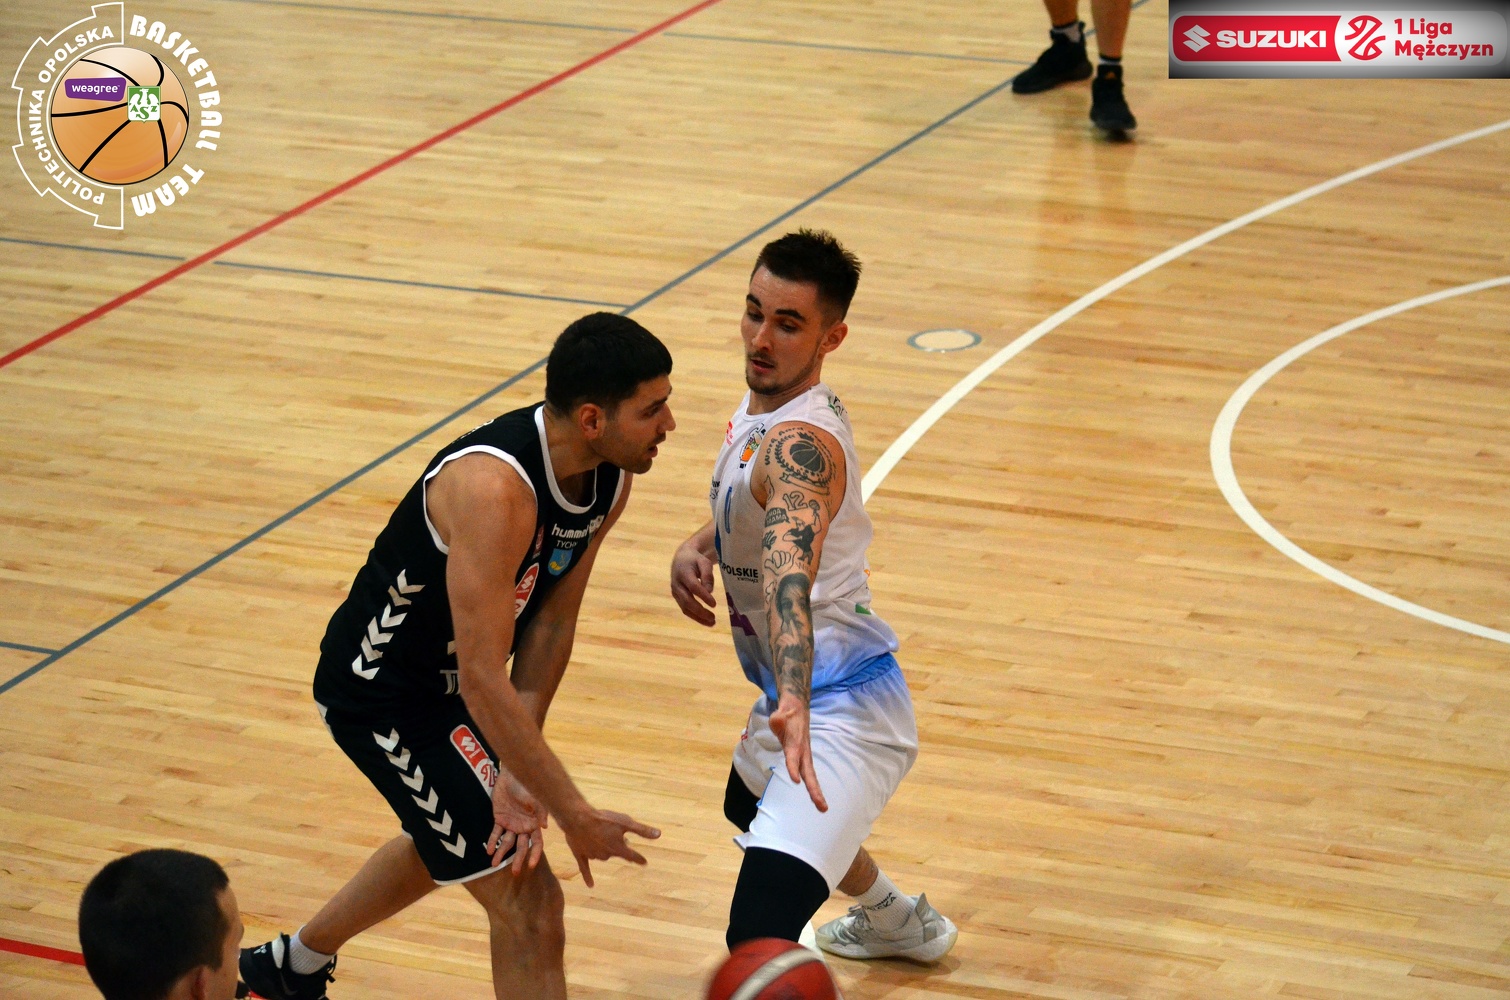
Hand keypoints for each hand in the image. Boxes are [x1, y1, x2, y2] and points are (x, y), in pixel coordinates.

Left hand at [486, 771, 546, 874]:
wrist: (511, 775)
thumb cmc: (527, 786)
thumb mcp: (536, 799)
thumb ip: (540, 813)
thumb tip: (545, 828)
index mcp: (534, 824)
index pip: (537, 843)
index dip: (535, 854)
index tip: (531, 866)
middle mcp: (523, 827)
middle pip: (521, 847)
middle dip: (518, 860)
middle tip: (514, 873)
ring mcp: (511, 824)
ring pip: (506, 843)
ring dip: (501, 853)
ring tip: (494, 864)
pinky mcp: (499, 819)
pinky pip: (495, 833)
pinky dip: (492, 842)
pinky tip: (488, 850)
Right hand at [556, 804, 660, 887]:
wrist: (578, 819)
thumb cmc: (603, 819)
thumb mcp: (626, 822)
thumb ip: (642, 830)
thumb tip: (659, 834)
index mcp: (618, 848)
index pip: (632, 856)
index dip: (639, 858)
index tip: (644, 863)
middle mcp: (607, 855)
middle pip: (616, 853)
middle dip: (619, 848)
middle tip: (619, 838)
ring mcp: (593, 856)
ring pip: (602, 855)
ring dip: (604, 849)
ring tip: (601, 835)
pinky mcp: (580, 855)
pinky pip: (585, 868)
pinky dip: (588, 877)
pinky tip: (591, 885)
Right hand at [670, 541, 716, 625]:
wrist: (681, 558)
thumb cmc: (695, 560)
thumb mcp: (704, 562)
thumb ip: (707, 575)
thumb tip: (710, 591)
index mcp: (683, 573)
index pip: (693, 587)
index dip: (703, 596)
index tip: (714, 604)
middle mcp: (677, 584)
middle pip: (687, 601)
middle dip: (700, 611)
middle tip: (713, 618)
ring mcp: (675, 592)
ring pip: (685, 608)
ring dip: (698, 617)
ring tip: (712, 622)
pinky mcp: (677, 597)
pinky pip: (685, 609)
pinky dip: (695, 616)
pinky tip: (705, 620)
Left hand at [768, 692, 826, 812]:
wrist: (796, 709)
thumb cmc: (786, 715)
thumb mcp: (779, 715)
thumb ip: (778, 719)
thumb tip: (777, 720)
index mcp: (795, 743)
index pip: (793, 757)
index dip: (794, 768)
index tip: (796, 780)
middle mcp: (802, 752)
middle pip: (809, 774)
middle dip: (814, 791)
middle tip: (821, 806)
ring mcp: (804, 756)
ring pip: (811, 777)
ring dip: (816, 793)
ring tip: (822, 808)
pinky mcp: (803, 758)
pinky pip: (808, 775)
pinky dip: (813, 787)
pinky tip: (817, 799)